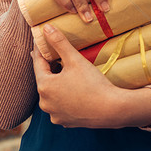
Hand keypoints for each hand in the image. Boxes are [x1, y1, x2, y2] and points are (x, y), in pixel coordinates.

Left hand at [32, 24, 150, 128]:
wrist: (112, 109)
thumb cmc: (93, 83)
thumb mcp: (75, 59)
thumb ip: (59, 42)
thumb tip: (45, 27)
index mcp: (44, 86)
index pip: (38, 64)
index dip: (40, 51)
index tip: (41, 42)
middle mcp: (45, 103)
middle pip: (44, 80)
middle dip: (49, 68)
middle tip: (53, 56)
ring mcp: (54, 115)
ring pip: (52, 94)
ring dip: (56, 84)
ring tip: (63, 73)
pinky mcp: (64, 122)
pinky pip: (60, 106)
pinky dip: (63, 98)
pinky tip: (71, 92)